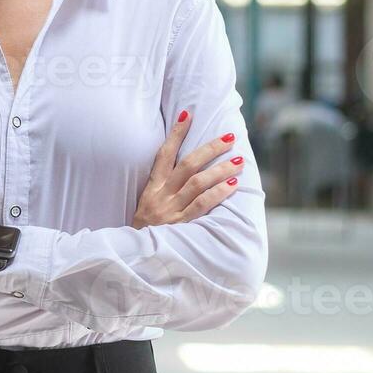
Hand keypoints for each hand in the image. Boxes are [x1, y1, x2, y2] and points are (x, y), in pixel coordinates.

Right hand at [133, 109, 243, 226]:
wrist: (134, 259)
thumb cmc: (145, 233)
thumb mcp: (147, 207)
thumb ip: (164, 191)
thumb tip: (188, 172)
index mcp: (152, 189)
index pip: (163, 154)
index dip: (176, 134)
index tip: (188, 114)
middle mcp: (161, 196)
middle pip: (187, 165)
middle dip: (210, 149)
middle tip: (229, 138)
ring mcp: (170, 210)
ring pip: (197, 183)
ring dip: (220, 169)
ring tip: (238, 161)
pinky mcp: (180, 226)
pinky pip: (202, 205)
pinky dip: (218, 193)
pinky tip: (233, 185)